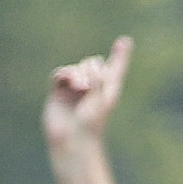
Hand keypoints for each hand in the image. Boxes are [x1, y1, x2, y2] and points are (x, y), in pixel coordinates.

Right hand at [44, 36, 132, 159]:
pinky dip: (64, 73)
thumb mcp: (100, 98)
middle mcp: (91, 87)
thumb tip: (87, 65)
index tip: (124, 42)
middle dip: (90, 69)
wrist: (72, 141)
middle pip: (92, 63)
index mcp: (107, 89)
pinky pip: (60, 74)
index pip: (114, 68)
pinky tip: (66, 78)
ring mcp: (74, 89)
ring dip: (78, 73)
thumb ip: (97, 77)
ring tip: (79, 86)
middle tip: (87, 87)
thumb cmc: (90, 124)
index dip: (120, 55)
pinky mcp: (58, 93)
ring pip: (77, 67)